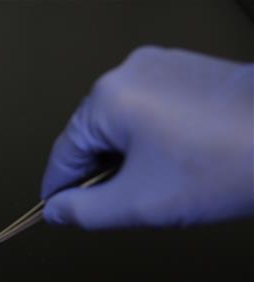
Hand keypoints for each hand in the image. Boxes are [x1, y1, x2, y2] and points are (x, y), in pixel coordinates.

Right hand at [42, 46, 253, 228]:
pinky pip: (154, 111)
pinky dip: (156, 141)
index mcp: (108, 98)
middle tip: (126, 206)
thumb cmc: (226, 166)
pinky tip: (180, 163)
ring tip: (162, 185)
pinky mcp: (190, 71)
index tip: (57, 212)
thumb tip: (57, 210)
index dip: (60, 190)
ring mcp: (163, 66)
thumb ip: (83, 212)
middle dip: (104, 174)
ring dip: (131, 159)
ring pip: (124, 126)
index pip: (65, 154)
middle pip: (95, 137)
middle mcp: (130, 71)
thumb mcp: (136, 205)